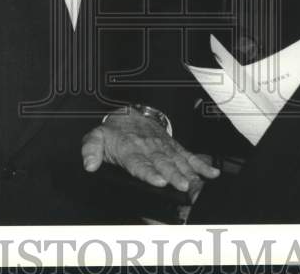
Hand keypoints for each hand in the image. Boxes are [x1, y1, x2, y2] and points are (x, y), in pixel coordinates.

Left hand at [81, 108, 219, 192]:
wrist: (130, 113)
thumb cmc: (114, 131)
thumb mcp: (96, 137)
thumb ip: (91, 150)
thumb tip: (89, 164)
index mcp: (130, 149)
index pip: (139, 163)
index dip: (149, 172)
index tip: (158, 181)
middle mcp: (149, 149)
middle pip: (163, 164)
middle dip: (174, 175)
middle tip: (183, 186)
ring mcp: (164, 148)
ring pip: (178, 161)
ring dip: (189, 173)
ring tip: (197, 184)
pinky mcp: (174, 148)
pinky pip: (189, 156)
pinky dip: (201, 164)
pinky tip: (210, 173)